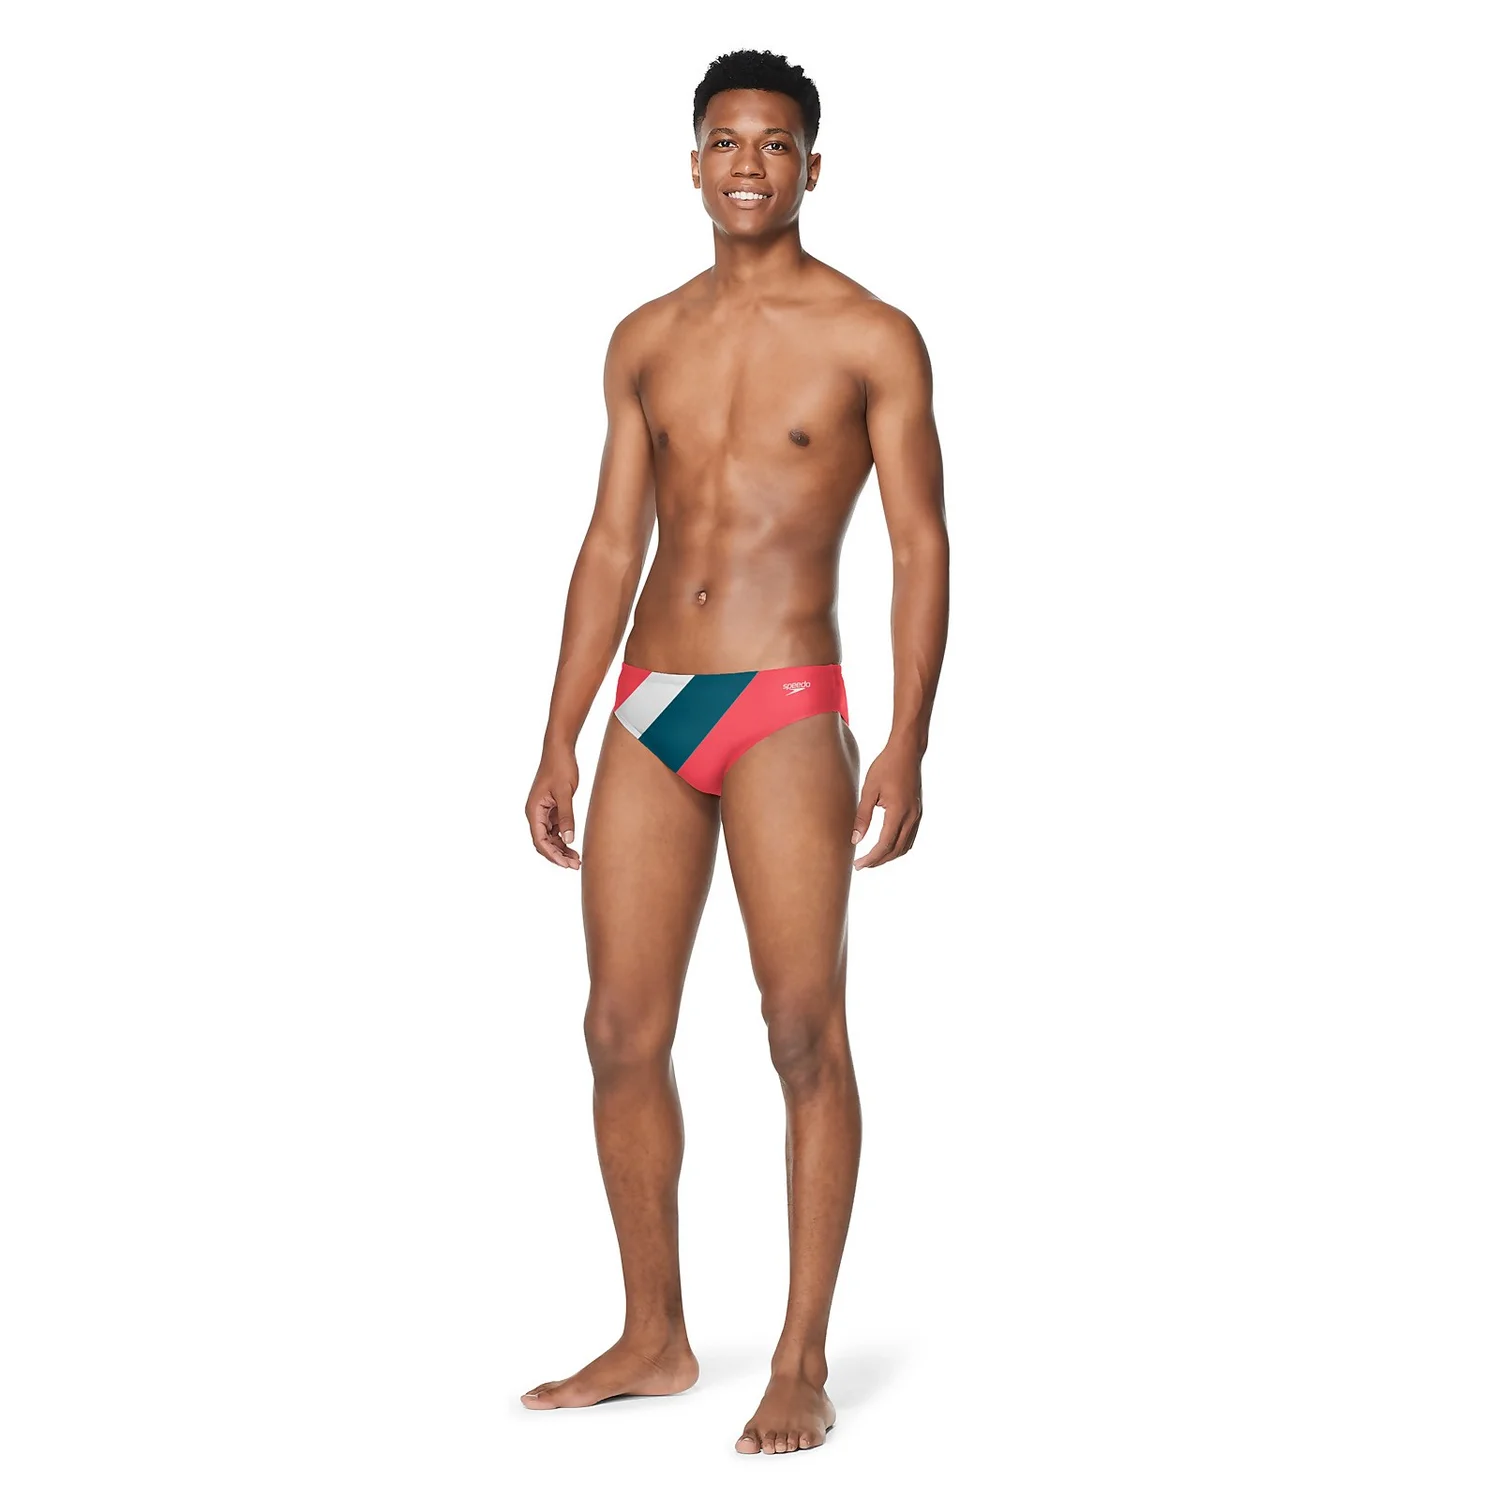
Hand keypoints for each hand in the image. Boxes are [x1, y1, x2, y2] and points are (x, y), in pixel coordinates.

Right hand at [526, 746, 580, 869]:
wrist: (559, 749)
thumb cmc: (560, 767)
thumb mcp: (565, 793)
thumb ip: (567, 816)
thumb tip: (568, 840)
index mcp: (534, 811)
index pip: (540, 840)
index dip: (552, 855)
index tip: (566, 864)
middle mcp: (536, 813)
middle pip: (544, 842)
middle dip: (558, 855)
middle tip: (575, 865)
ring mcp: (543, 812)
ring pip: (550, 838)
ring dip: (561, 849)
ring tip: (577, 860)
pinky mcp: (551, 808)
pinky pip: (555, 829)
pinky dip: (563, 839)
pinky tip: (574, 846)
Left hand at [851, 742, 922, 869]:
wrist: (907, 751)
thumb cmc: (886, 766)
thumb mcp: (869, 790)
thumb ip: (862, 816)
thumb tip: (855, 839)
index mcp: (899, 812)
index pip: (884, 845)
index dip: (871, 858)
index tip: (857, 864)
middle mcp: (911, 817)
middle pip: (896, 850)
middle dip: (879, 861)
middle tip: (861, 865)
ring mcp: (917, 815)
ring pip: (905, 846)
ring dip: (889, 856)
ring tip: (872, 859)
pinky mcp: (918, 811)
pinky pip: (910, 837)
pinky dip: (898, 846)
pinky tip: (887, 846)